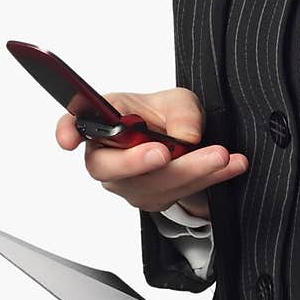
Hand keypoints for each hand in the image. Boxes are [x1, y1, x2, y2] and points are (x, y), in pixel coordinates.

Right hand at [55, 87, 249, 214]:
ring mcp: (127, 183)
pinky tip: (231, 165)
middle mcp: (108, 155)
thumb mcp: (179, 100)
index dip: (67, 131)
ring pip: (150, 185)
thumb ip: (182, 111)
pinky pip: (178, 194)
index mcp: (105, 120)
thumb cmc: (166, 115)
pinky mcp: (151, 199)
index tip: (69, 138)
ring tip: (220, 156)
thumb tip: (186, 135)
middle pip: (109, 168)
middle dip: (138, 163)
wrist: (184, 139)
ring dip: (190, 171)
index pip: (76, 123)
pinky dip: (209, 179)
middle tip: (166, 153)